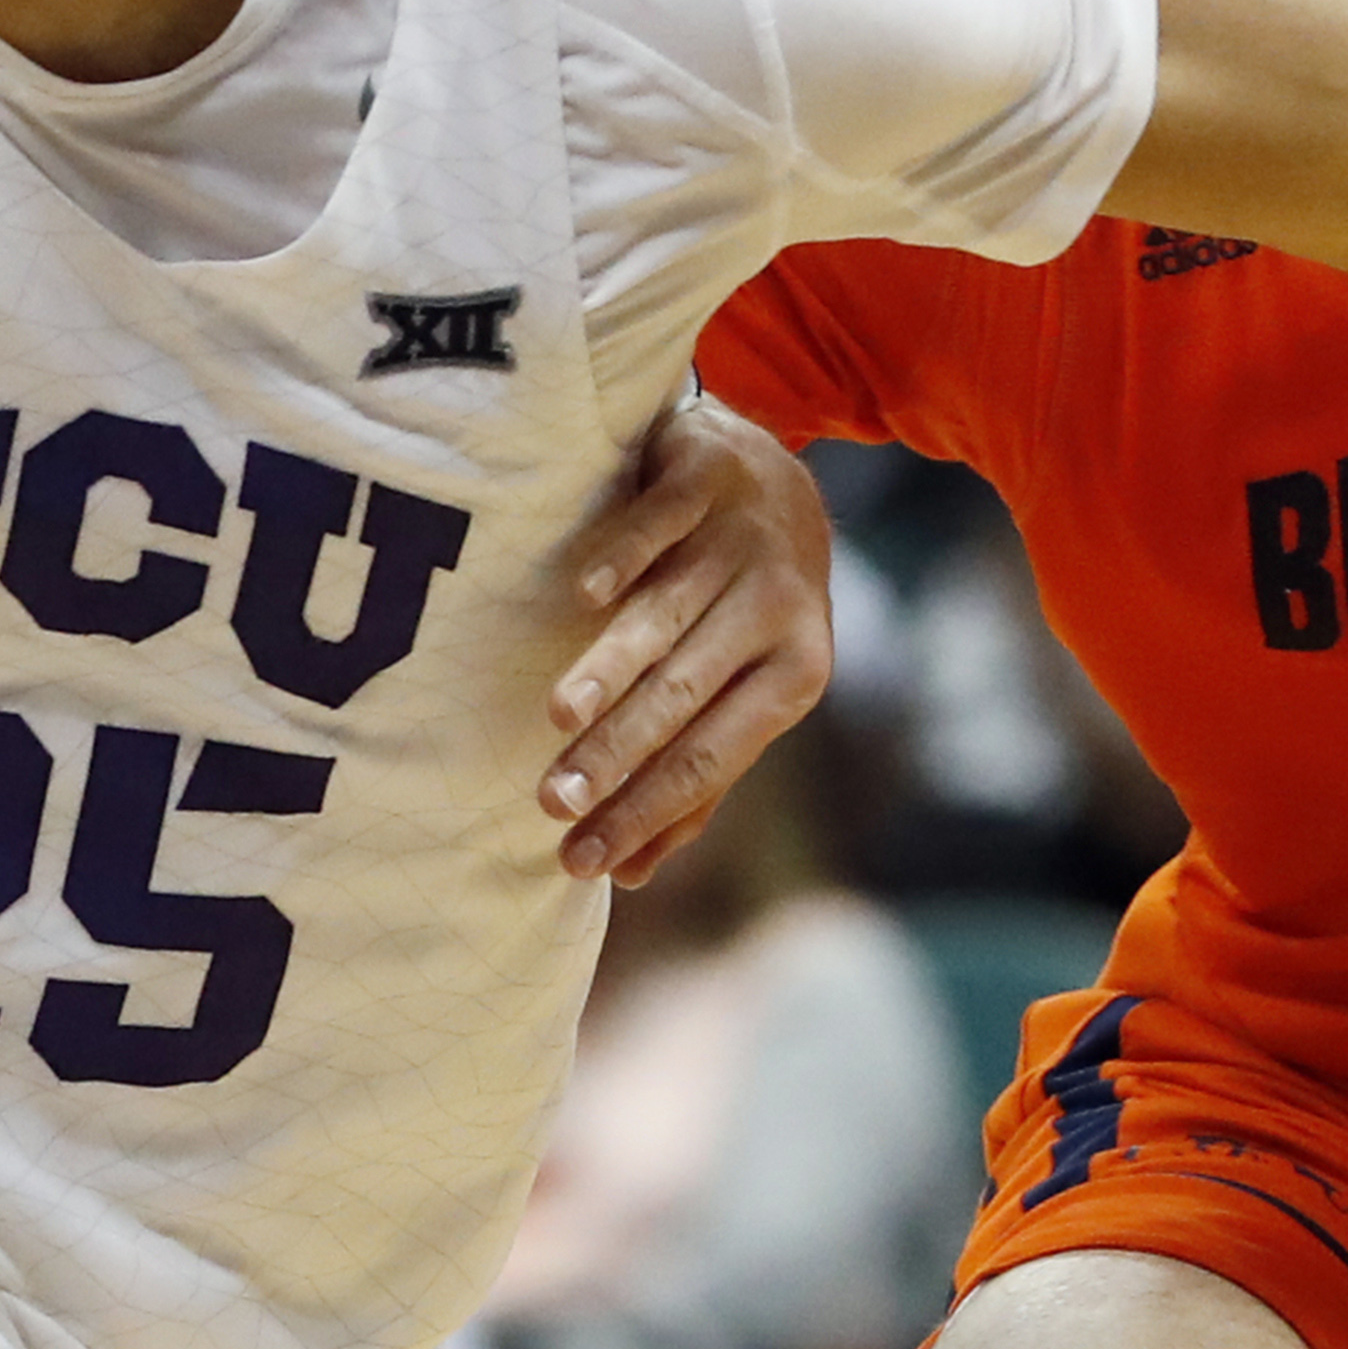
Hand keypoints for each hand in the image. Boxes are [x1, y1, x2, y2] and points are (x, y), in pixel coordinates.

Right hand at [540, 397, 833, 885]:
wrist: (779, 478)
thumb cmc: (747, 610)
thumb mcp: (745, 689)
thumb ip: (694, 778)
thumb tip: (630, 873)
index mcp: (795, 676)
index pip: (709, 760)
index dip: (643, 811)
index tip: (578, 859)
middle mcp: (775, 609)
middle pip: (684, 695)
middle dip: (616, 754)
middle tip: (552, 802)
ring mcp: (740, 540)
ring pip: (669, 615)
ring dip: (612, 666)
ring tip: (557, 717)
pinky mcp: (707, 475)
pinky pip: (664, 522)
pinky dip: (626, 556)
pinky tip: (587, 593)